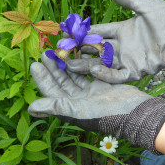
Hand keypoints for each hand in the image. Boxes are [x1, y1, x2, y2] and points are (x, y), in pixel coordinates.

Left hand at [28, 53, 164, 153]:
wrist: (133, 111)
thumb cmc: (104, 113)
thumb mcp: (77, 110)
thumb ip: (54, 106)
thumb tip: (30, 108)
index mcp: (70, 108)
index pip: (52, 92)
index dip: (42, 79)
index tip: (35, 64)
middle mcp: (78, 101)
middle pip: (62, 82)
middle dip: (53, 69)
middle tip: (46, 53)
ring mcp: (90, 93)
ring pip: (74, 76)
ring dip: (66, 65)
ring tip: (59, 51)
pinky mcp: (102, 86)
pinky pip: (88, 73)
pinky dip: (82, 64)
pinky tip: (77, 53)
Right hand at [66, 0, 164, 82]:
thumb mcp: (142, 5)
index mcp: (122, 31)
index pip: (98, 32)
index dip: (83, 33)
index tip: (67, 32)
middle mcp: (123, 47)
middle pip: (96, 50)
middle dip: (79, 51)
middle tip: (62, 51)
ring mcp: (129, 59)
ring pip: (103, 63)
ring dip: (87, 65)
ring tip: (69, 65)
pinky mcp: (137, 69)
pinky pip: (118, 75)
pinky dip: (106, 74)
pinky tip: (93, 70)